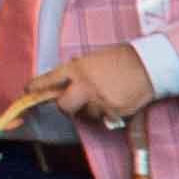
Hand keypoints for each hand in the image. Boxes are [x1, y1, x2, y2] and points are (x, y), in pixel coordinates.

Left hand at [19, 44, 155, 121]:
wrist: (149, 65)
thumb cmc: (121, 59)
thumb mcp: (92, 60)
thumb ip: (76, 72)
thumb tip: (63, 84)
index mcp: (77, 70)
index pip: (48, 80)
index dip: (37, 87)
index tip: (29, 91)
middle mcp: (85, 87)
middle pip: (64, 106)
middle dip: (66, 106)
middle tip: (73, 101)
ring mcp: (100, 101)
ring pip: (86, 115)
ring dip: (91, 109)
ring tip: (105, 95)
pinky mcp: (114, 112)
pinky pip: (103, 118)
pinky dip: (107, 113)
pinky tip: (115, 100)